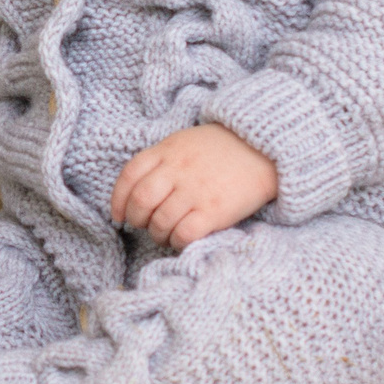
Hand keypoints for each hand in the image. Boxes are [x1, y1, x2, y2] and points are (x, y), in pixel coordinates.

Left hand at [111, 123, 278, 249]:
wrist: (265, 149)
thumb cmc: (221, 149)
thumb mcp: (183, 142)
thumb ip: (160, 161)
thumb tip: (135, 192)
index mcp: (166, 151)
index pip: (129, 177)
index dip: (118, 200)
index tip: (119, 215)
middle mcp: (177, 170)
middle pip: (141, 202)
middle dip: (136, 219)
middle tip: (144, 225)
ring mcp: (195, 191)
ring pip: (159, 222)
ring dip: (157, 234)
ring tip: (166, 233)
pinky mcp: (214, 211)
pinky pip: (184, 234)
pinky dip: (177, 241)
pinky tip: (182, 238)